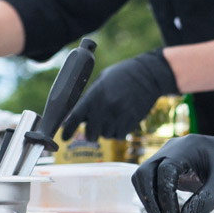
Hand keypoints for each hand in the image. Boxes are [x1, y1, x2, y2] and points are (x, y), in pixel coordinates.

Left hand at [60, 49, 175, 141]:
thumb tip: (78, 115)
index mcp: (94, 96)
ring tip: (113, 118)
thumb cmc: (122, 75)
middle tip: (95, 126)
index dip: (67, 130)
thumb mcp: (101, 81)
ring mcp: (119, 116)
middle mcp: (105, 108)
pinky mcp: (131, 122)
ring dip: (106, 131)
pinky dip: (119, 132)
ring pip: (106, 135)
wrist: (149, 75)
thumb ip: (90, 98)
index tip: (64, 137)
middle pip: (90, 133)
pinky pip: (119, 136)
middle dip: (91, 132)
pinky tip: (122, 121)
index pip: (75, 118)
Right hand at [131, 130, 213, 212]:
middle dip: (151, 201)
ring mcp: (166, 155)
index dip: (166, 197)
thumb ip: (206, 200)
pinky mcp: (166, 165)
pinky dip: (154, 198)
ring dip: (149, 202)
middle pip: (144, 172)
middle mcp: (172, 148)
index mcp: (187, 148)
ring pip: (142, 176)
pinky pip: (150, 181)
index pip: (164, 171)